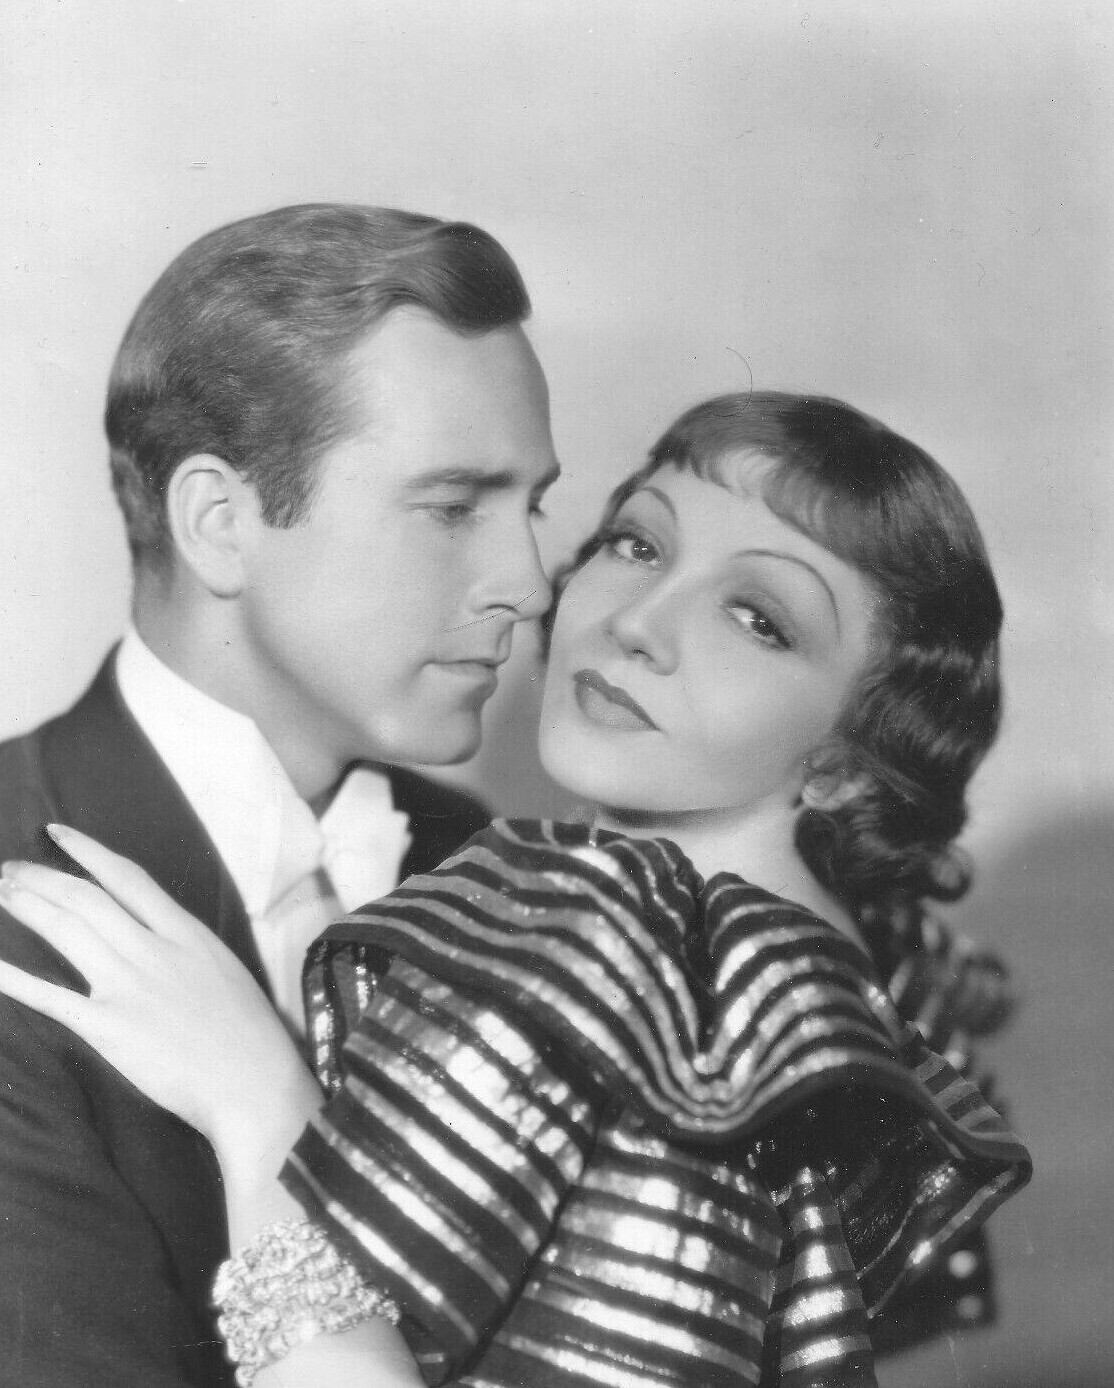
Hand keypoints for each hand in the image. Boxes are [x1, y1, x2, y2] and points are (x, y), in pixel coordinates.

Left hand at [0, 825, 318, 1164]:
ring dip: (26, 906)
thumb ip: (188, 950)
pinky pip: (52, 996)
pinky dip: (15, 978)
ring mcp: (129, 986)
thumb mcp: (225, 970)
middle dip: (40, 878)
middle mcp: (153, 949)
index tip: (55, 834)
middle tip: (6, 868)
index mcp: (186, 933)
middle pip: (85, 898)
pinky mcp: (109, 1027)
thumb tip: (159, 938)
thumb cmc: (250, 1033)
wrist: (254, 1082)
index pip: (127, 878)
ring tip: (0, 891)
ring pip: (66, 930)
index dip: (86, 851)